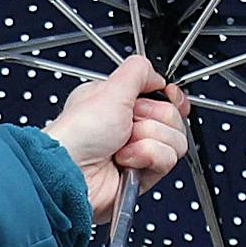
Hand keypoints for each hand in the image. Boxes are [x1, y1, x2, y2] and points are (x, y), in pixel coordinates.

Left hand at [44, 56, 190, 223]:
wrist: (70, 172)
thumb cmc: (78, 132)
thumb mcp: (109, 89)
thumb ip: (138, 71)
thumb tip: (158, 75)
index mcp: (119, 103)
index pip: (164, 97)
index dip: (171, 96)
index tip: (169, 94)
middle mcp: (129, 126)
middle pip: (173, 117)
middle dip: (150, 119)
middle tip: (127, 125)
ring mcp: (137, 151)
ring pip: (175, 139)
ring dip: (147, 139)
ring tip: (122, 145)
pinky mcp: (143, 174)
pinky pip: (167, 159)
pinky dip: (147, 156)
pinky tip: (125, 160)